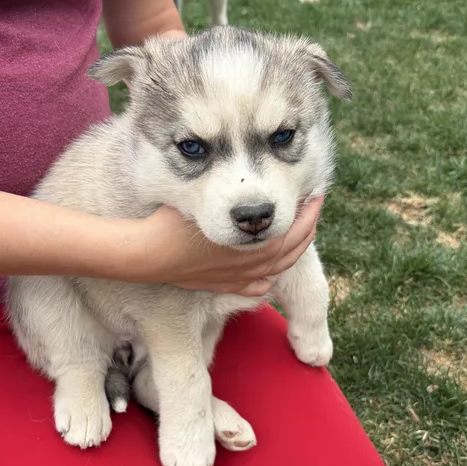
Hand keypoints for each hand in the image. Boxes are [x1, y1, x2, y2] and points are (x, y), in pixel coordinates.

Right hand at [137, 196, 323, 295]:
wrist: (152, 255)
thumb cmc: (176, 223)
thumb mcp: (211, 202)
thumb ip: (238, 199)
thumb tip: (254, 179)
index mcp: (259, 244)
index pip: (298, 226)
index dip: (310, 207)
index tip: (315, 190)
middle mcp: (257, 264)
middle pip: (296, 247)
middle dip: (309, 225)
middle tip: (314, 205)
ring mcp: (243, 278)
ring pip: (281, 267)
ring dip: (295, 249)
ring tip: (300, 232)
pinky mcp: (228, 287)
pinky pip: (261, 286)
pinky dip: (273, 277)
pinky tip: (274, 268)